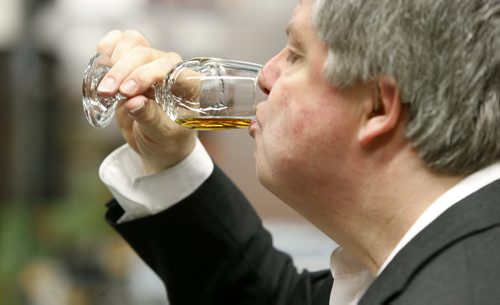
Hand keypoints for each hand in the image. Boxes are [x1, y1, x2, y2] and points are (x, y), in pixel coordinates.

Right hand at [96, 30, 196, 173]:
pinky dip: (107, 49)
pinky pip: (119, 43)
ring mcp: (150, 63)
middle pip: (144, 53)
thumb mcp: (162, 136)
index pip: (169, 66)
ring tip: (105, 86)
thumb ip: (150, 118)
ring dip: (113, 59)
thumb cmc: (169, 142)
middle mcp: (170, 68)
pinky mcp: (131, 64)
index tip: (128, 92)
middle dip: (123, 71)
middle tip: (108, 93)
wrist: (158, 146)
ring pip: (132, 42)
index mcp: (188, 84)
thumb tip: (134, 103)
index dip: (146, 74)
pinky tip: (102, 65)